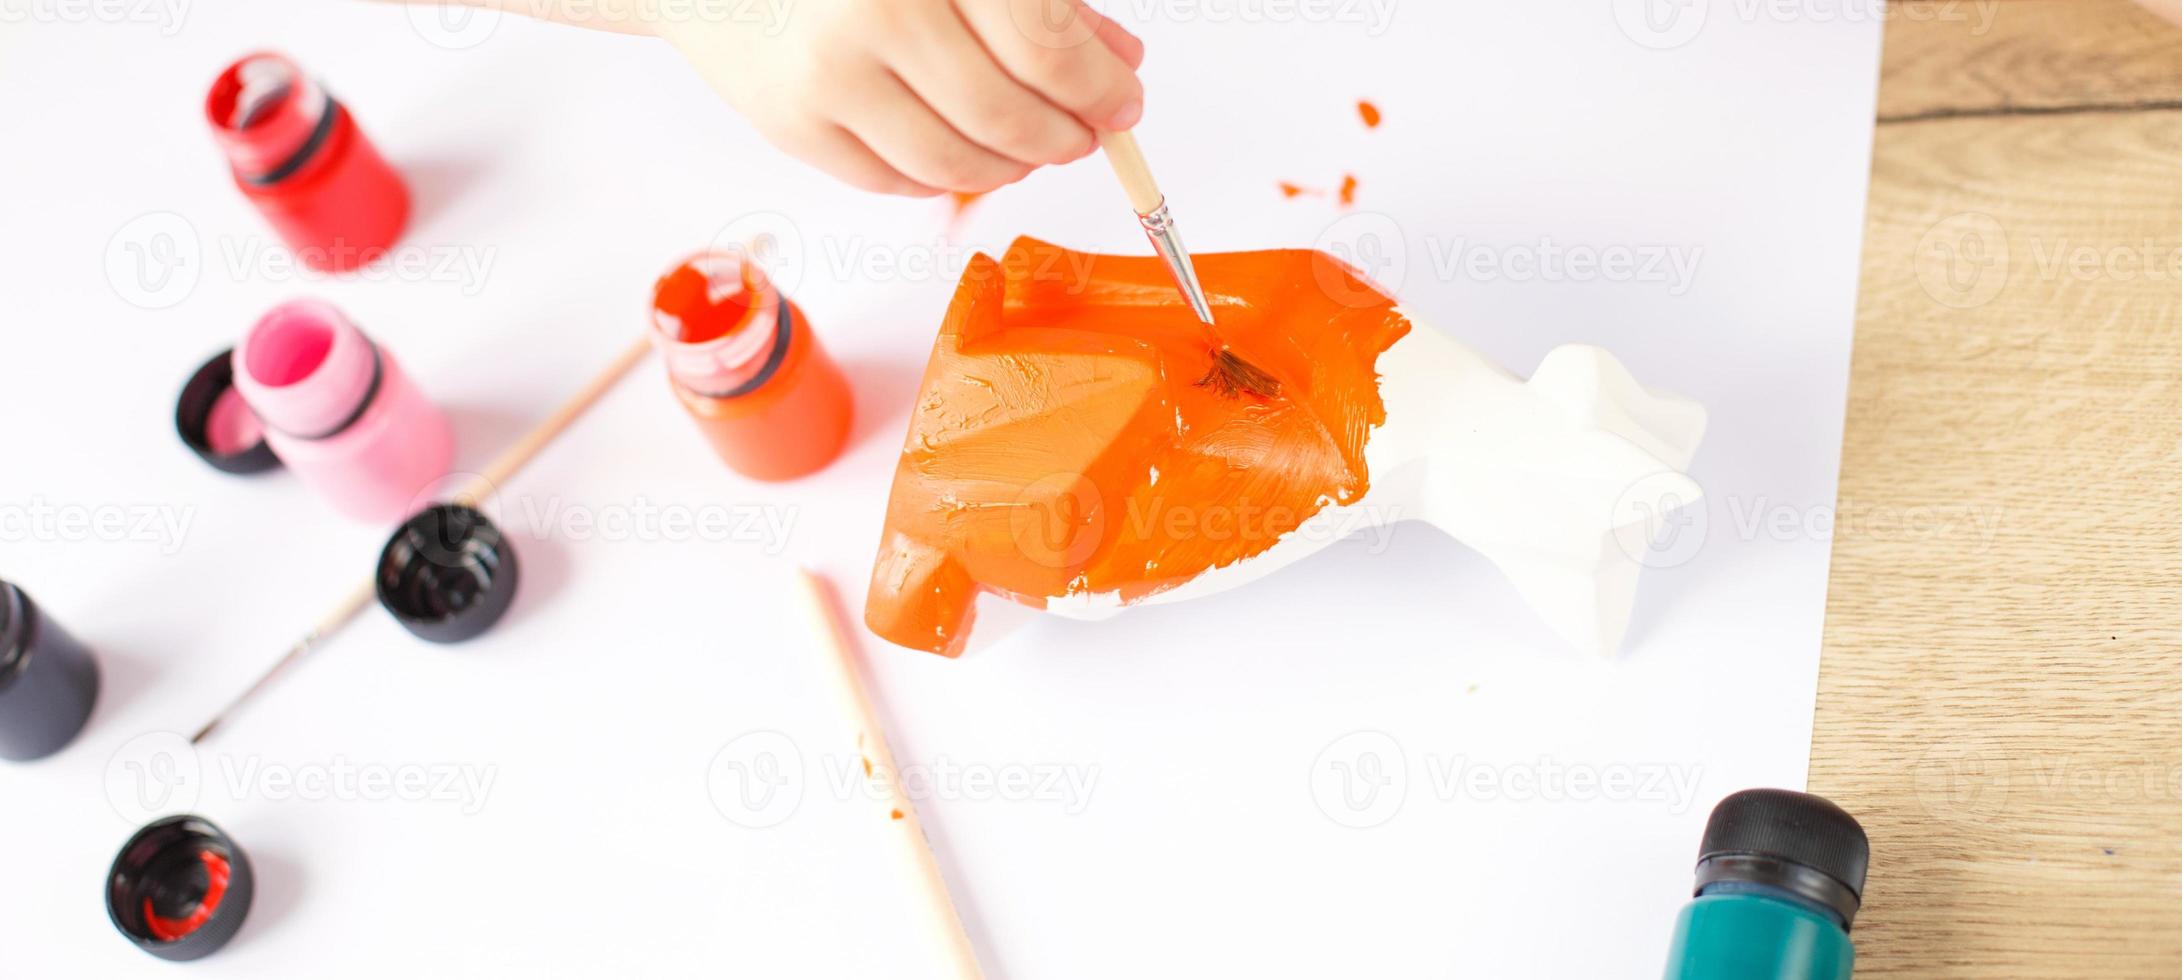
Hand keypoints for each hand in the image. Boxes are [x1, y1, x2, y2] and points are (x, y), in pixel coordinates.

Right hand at [650, 0, 1145, 195]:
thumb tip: (1117, 60)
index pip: (1045, 46)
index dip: (1099, 87)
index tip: (1123, 102)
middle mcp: (875, 13)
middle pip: (1009, 117)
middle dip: (1065, 137)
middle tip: (1084, 133)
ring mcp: (829, 77)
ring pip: (958, 166)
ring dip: (1011, 167)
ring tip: (1029, 145)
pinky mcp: (794, 126)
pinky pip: (897, 182)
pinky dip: (945, 176)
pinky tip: (961, 146)